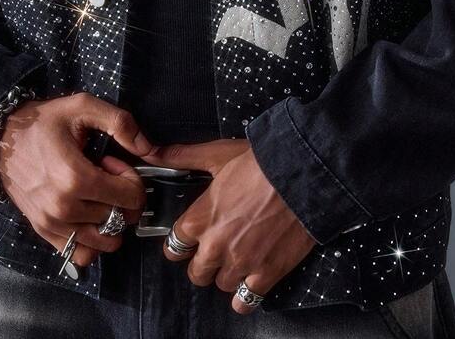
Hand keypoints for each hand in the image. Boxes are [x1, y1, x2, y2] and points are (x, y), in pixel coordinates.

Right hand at [0, 92, 159, 266]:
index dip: (131, 179)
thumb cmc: (45, 121)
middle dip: (121, 196)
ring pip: (104, 241)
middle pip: (119, 219)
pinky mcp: (43, 232)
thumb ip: (120, 123)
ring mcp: (52, 224)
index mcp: (76, 178)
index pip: (130, 198)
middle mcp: (64, 208)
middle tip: (104, 175)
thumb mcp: (83, 107)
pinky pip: (81, 255)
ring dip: (110, 220)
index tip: (113, 163)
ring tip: (95, 195)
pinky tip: (87, 215)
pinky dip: (92, 241)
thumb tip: (148, 149)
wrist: (3, 138)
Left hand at [141, 139, 317, 313]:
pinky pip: (245, 302)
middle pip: (196, 272)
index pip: (174, 246)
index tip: (190, 239)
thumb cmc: (259, 163)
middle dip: (203, 261)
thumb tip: (153, 153)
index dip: (182, 242)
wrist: (301, 175)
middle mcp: (215, 246)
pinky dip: (245, 296)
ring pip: (221, 285)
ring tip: (238, 257)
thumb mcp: (217, 155)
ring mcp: (240, 263)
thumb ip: (182, 158)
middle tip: (217, 247)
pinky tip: (250, 281)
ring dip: (227, 274)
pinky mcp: (266, 274)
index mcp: (200, 219)